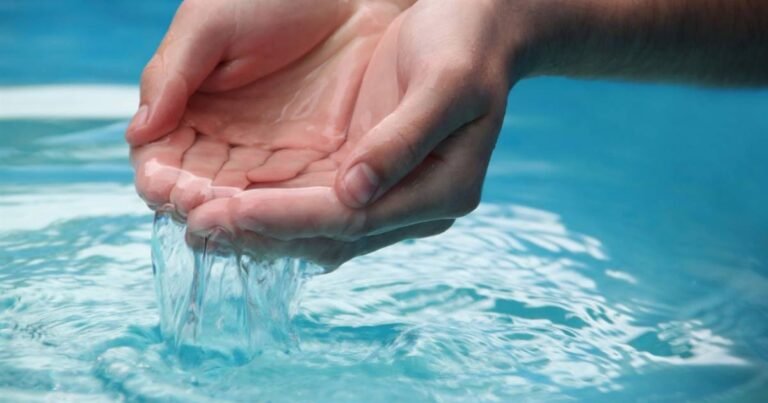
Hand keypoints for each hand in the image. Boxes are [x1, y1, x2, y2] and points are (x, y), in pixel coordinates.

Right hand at [129, 0, 407, 215]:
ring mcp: (272, 154)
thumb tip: (137, 132)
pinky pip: (293, 195)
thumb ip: (172, 76)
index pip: (164, 158)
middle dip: (195, 203)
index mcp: (191, 109)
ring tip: (226, 219)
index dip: (160, 176)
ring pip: (245, 200)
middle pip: (202, 189)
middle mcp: (228, 141)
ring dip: (233, 215)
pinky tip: (272, 217)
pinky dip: (280, 211)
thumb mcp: (211, 25)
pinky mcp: (316, 161)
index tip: (160, 186)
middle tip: (194, 210)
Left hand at [184, 0, 517, 259]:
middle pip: (327, 236)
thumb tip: (355, 194)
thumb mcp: (446, 84)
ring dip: (258, 227)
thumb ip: (404, 140)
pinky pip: (310, 202)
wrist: (473, 27)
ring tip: (197, 221)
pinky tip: (227, 200)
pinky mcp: (366, 177)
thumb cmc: (465, 47)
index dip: (289, 219)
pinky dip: (269, 205)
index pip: (352, 220)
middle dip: (260, 232)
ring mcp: (387, 196)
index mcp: (441, 191)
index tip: (230, 212)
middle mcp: (412, 206)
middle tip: (195, 226)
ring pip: (313, 228)